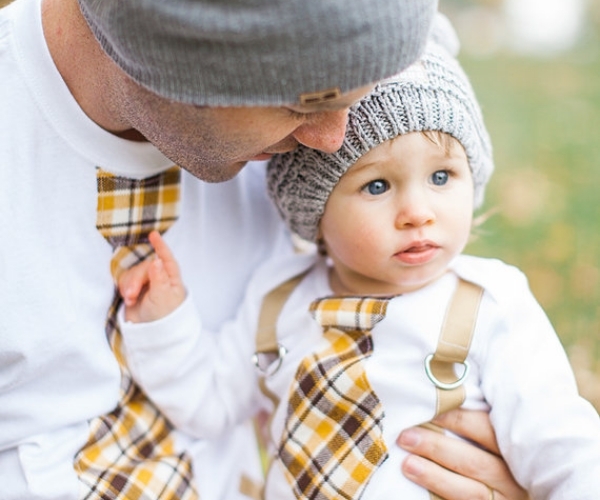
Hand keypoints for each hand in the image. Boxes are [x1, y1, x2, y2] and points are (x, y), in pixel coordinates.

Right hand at [118, 231, 185, 322]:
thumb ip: (159, 279)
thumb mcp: (162, 298)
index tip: (153, 235)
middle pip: (144, 266)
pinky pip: (125, 279)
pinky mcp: (135, 289)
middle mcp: (159, 277)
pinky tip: (128, 299)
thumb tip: (156, 260)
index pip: (167, 258)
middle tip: (132, 295)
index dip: (160, 246)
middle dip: (136, 279)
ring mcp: (147, 282)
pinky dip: (125, 288)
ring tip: (131, 300)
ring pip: (133, 272)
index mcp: (171, 278)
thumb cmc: (164, 317)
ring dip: (129, 285)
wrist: (152, 333)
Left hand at [397, 409, 527, 499]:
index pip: (488, 430)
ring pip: (472, 491)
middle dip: (438, 448)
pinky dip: (442, 494)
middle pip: (476, 462)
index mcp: (515, 448)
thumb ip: (474, 421)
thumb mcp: (493, 438)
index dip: (458, 420)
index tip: (429, 411)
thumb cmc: (494, 456)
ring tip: (407, 464)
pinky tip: (421, 488)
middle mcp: (515, 477)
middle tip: (406, 436)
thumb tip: (438, 398)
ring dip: (435, 476)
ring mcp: (505, 499)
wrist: (499, 490)